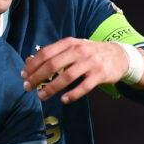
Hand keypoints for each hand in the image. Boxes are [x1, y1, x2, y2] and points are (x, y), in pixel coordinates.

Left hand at [22, 38, 142, 103]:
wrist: (119, 55)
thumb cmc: (90, 53)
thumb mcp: (73, 48)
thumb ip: (53, 53)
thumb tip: (29, 61)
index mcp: (70, 43)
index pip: (46, 53)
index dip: (33, 65)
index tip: (23, 75)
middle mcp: (79, 51)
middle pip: (53, 65)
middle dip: (37, 77)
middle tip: (28, 87)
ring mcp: (90, 62)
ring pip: (67, 76)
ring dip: (51, 88)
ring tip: (41, 96)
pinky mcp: (100, 75)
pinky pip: (84, 87)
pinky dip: (72, 94)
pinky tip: (63, 100)